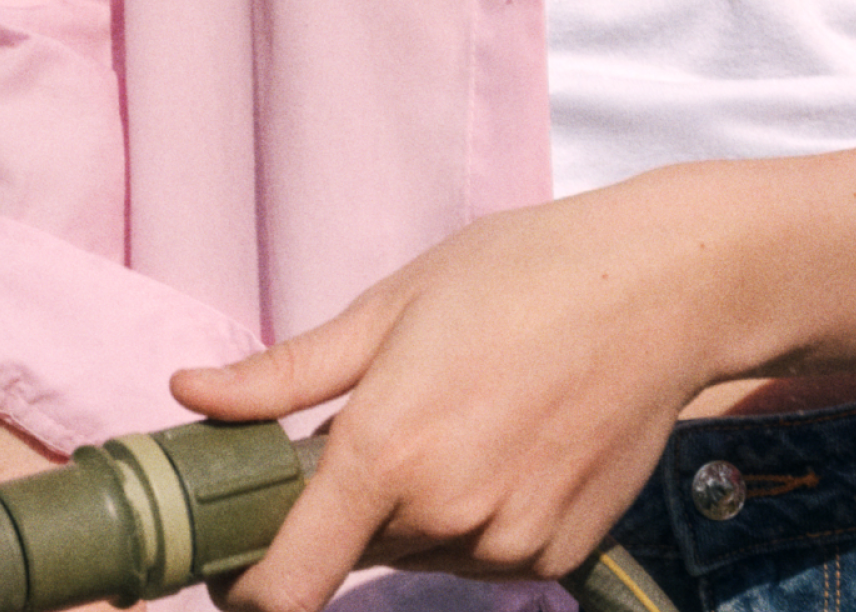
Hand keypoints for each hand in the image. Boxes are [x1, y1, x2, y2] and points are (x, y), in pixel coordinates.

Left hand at [164, 107, 855, 610]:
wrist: (665, 291)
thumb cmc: (522, 274)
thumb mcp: (391, 305)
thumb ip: (285, 374)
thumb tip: (190, 395)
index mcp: (387, 452)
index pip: (285, 584)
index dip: (245, 589)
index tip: (232, 561)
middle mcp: (447, 515)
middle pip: (356, 551)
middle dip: (350, 506)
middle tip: (392, 418)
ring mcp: (509, 545)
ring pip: (424, 551)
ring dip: (421, 508)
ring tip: (470, 411)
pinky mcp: (558, 556)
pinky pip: (488, 555)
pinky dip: (482, 515)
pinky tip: (516, 440)